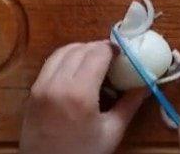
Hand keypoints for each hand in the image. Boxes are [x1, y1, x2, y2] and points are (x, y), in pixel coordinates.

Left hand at [20, 41, 145, 153]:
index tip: (123, 52)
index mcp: (79, 93)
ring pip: (62, 51)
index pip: (97, 53)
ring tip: (94, 60)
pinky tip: (76, 70)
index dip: (113, 48)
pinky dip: (65, 58)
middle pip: (80, 49)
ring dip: (80, 49)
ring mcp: (41, 86)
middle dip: (98, 47)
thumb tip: (147, 84)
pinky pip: (50, 63)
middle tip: (113, 57)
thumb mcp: (112, 132)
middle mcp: (57, 83)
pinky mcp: (33, 91)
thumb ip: (129, 104)